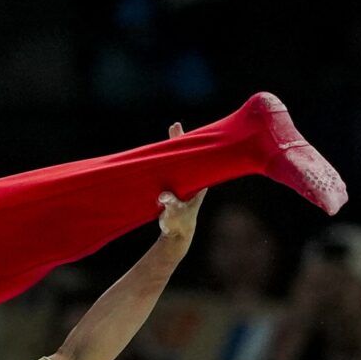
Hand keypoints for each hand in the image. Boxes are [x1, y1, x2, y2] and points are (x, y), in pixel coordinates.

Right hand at [157, 123, 204, 241]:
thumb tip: (164, 195)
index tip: (183, 133)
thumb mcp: (174, 214)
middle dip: (181, 141)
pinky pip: (172, 169)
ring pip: (180, 161)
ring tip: (172, 131)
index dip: (188, 146)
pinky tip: (163, 152)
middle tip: (174, 126)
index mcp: (197, 184)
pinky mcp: (176, 187)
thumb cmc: (177, 224)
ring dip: (174, 147)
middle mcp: (193, 181)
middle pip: (188, 156)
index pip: (194, 160)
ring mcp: (185, 183)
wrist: (178, 233)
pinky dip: (167, 159)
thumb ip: (170, 205)